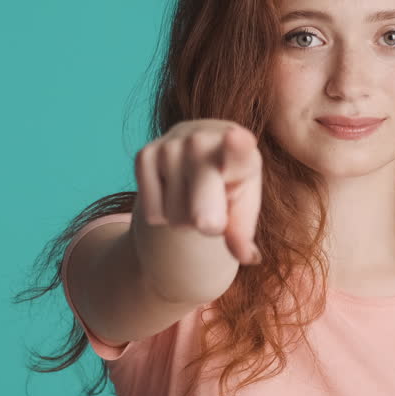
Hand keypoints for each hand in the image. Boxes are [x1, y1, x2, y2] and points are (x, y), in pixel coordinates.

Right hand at [133, 119, 263, 265]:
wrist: (198, 157)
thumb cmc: (228, 186)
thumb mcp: (242, 209)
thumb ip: (243, 233)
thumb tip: (249, 257)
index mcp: (240, 151)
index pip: (238, 149)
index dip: (237, 146)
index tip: (236, 139)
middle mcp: (203, 140)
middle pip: (201, 211)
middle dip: (208, 224)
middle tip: (214, 216)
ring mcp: (171, 145)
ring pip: (175, 215)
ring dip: (184, 219)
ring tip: (192, 196)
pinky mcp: (145, 154)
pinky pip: (152, 212)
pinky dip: (162, 214)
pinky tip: (172, 191)